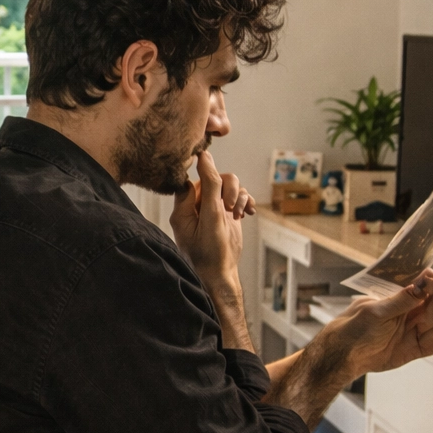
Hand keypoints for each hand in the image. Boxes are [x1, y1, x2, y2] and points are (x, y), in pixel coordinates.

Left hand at [168, 149, 254, 299]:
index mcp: (183, 207)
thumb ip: (209, 185)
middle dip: (228, 189)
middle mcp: (196, 206)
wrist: (221, 276)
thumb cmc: (210, 252)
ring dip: (239, 196)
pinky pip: (238, 197)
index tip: (220, 181)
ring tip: (239, 213)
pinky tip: (249, 213)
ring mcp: (212, 210)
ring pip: (229, 187)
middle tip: (232, 207)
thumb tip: (204, 155)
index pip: (193, 178)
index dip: (208, 174)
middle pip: (215, 179)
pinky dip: (246, 202)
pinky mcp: (226, 215)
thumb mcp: (211, 216)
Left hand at [329, 269, 432, 379]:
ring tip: (419, 326)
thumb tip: (421, 285)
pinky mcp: (417, 346)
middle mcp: (412, 308)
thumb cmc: (353, 328)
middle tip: (426, 307)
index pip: (426, 281)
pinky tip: (421, 339)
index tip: (432, 279)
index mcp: (400, 294)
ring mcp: (416, 326)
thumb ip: (400, 300)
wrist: (345, 356)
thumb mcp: (375, 312)